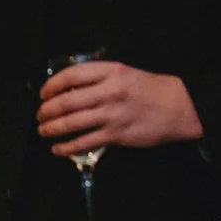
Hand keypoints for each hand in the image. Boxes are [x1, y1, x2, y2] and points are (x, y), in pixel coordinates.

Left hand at [36, 61, 202, 154]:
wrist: (180, 106)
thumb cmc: (151, 90)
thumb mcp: (125, 74)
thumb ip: (100, 80)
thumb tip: (69, 90)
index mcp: (112, 72)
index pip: (73, 75)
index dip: (52, 85)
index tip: (44, 93)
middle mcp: (110, 91)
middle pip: (67, 101)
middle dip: (47, 110)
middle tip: (40, 115)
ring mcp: (112, 114)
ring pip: (71, 123)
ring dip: (52, 128)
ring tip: (43, 130)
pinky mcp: (116, 134)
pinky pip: (83, 143)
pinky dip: (66, 147)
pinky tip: (57, 149)